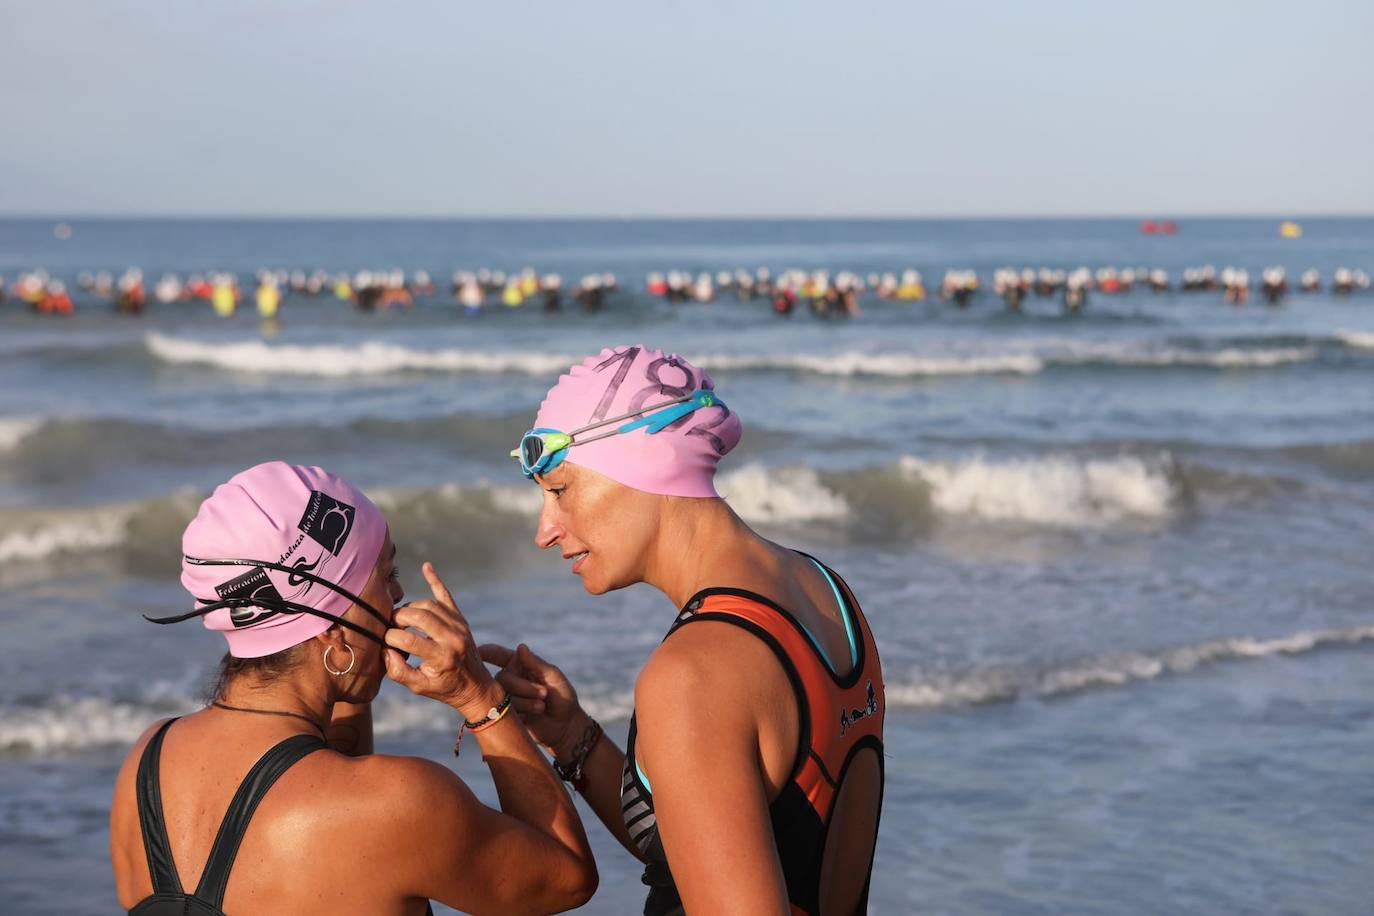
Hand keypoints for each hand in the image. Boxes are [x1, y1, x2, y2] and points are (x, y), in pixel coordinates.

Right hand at [384, 562, 501, 720]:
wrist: (475, 685)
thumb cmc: (444, 687)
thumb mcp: (419, 687)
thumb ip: (398, 672)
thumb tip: (384, 650)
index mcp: (443, 657)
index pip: (409, 639)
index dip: (391, 638)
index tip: (385, 642)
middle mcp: (453, 638)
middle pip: (419, 616)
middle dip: (398, 618)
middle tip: (390, 626)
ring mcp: (459, 625)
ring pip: (429, 605)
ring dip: (410, 608)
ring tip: (400, 618)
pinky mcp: (460, 618)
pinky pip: (446, 595)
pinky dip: (435, 580)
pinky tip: (426, 566)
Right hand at [479, 642, 586, 759]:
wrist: (564, 726)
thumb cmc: (562, 696)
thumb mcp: (553, 676)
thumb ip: (535, 663)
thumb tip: (521, 646)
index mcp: (518, 664)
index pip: (498, 655)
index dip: (487, 652)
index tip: (478, 650)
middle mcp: (509, 678)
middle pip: (502, 678)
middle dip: (524, 686)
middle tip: (544, 693)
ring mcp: (505, 696)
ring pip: (502, 695)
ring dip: (525, 700)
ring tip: (542, 706)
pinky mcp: (505, 713)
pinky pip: (504, 710)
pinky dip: (522, 711)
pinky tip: (534, 715)